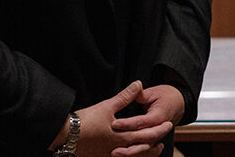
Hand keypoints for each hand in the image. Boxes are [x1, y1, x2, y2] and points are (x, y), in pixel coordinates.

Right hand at [55, 81, 170, 156]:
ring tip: (155, 148)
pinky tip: (133, 153)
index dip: (159, 128)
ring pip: (135, 156)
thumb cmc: (86, 122)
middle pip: (144, 147)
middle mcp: (120, 148)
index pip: (147, 133)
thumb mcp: (107, 106)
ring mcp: (112, 155)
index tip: (168, 123)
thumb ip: (125, 96)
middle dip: (156, 141)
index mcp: (123, 136)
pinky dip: (133, 155)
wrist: (67, 136)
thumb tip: (138, 84)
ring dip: (147, 152)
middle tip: (165, 135)